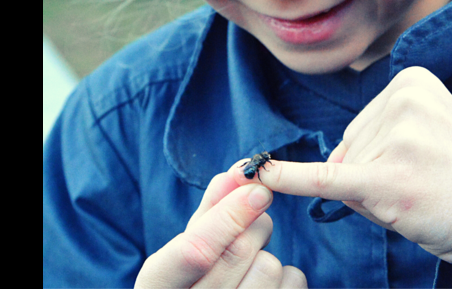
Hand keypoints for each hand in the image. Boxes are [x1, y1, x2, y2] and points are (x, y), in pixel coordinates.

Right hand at [135, 166, 307, 287]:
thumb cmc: (189, 279)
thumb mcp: (183, 248)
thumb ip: (208, 212)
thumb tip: (235, 173)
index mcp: (158, 285)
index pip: (196, 251)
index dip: (228, 218)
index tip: (257, 190)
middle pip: (239, 250)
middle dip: (251, 228)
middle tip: (246, 232)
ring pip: (269, 266)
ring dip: (266, 256)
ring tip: (248, 271)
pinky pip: (293, 281)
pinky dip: (286, 277)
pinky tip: (265, 287)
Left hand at [250, 67, 451, 278]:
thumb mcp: (427, 136)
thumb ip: (372, 139)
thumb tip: (318, 164)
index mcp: (411, 81)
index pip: (361, 126)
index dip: (379, 158)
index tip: (425, 165)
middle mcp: (403, 100)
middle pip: (351, 149)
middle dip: (374, 178)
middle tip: (426, 187)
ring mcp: (398, 139)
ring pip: (347, 175)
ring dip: (374, 199)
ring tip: (424, 197)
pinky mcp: (389, 179)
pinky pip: (327, 179)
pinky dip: (290, 179)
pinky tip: (259, 174)